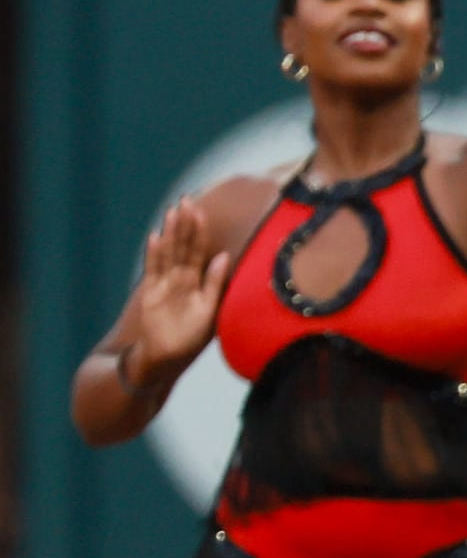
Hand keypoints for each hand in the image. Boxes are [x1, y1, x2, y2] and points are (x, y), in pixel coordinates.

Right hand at [130, 199, 226, 376]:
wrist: (166, 358)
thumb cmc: (191, 337)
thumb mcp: (211, 310)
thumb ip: (215, 283)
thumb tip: (224, 255)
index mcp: (198, 281)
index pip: (200, 250)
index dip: (200, 231)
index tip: (202, 210)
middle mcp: (180, 278)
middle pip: (183, 246)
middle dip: (185, 224)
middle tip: (187, 200)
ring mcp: (164, 283)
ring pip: (168, 253)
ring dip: (170, 233)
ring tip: (173, 212)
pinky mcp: (149, 293)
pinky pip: (152, 270)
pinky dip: (154, 254)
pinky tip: (155, 237)